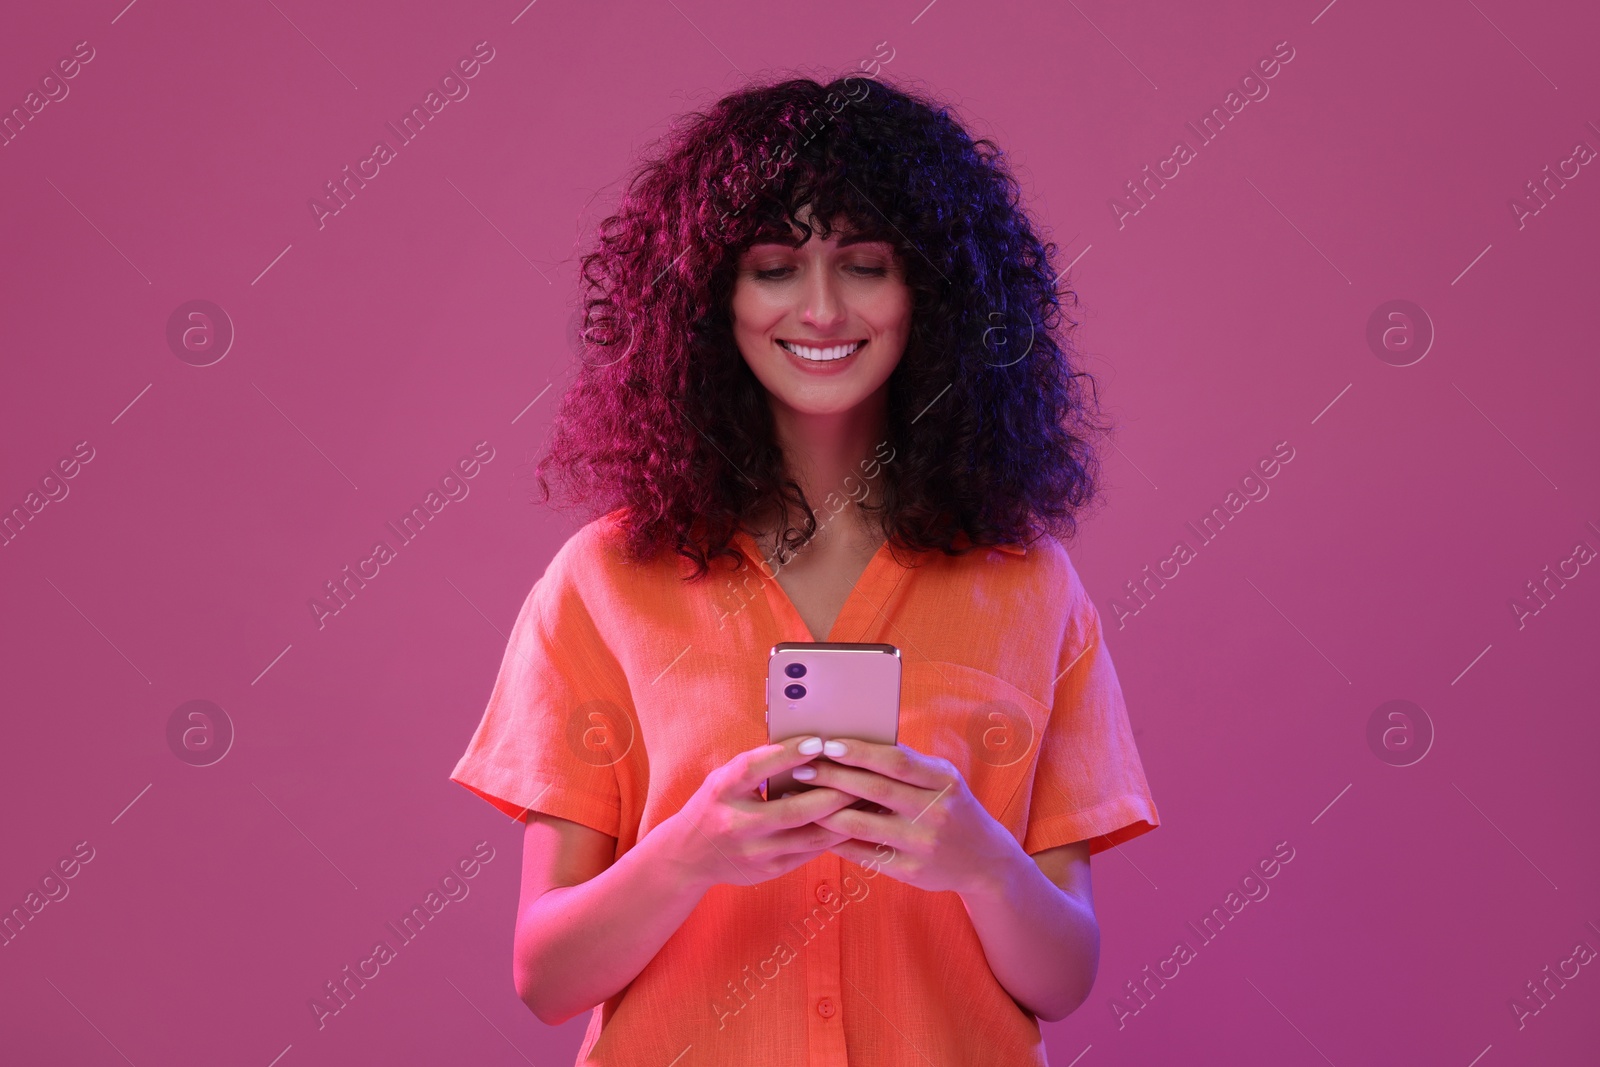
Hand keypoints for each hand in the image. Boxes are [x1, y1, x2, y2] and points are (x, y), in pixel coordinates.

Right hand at [667, 735, 860, 890]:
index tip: (818, 741)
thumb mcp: (726, 777)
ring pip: (811, 836)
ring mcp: (756, 852)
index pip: (756, 769)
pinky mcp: (771, 870)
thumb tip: (808, 744)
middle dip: (834, 792)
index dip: (788, 755)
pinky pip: (812, 852)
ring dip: (844, 817)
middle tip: (863, 775)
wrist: (689, 855)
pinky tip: (855, 822)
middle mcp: (738, 824)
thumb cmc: (717, 803)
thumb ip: (759, 764)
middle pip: (794, 810)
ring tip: (869, 799)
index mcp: (723, 791)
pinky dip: (836, 836)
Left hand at [797, 739, 1017, 894]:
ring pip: (862, 825)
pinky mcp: (911, 872)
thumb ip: (908, 764)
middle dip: (833, 777)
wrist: (984, 861)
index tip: (828, 744)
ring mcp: (922, 844)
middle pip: (875, 790)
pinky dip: (836, 839)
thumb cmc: (952, 807)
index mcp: (943, 781)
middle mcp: (936, 812)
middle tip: (801, 768)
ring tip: (800, 798)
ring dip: (825, 810)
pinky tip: (816, 828)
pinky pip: (864, 853)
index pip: (896, 762)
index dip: (859, 752)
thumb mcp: (943, 779)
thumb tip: (857, 741)